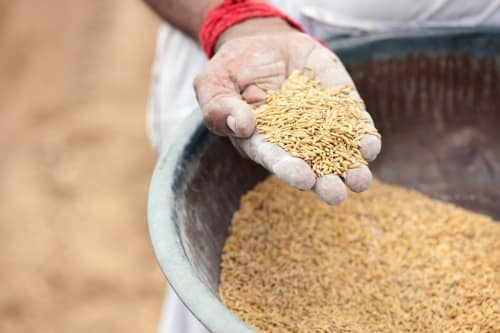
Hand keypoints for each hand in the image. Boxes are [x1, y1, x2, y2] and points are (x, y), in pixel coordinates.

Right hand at [194, 18, 380, 204]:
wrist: (259, 43)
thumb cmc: (231, 69)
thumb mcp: (213, 83)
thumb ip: (219, 107)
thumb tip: (242, 125)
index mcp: (261, 140)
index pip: (274, 158)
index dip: (288, 169)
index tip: (303, 179)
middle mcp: (292, 137)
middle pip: (311, 164)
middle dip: (325, 181)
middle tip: (336, 194)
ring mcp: (318, 119)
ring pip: (338, 148)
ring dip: (350, 166)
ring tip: (360, 180)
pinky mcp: (336, 98)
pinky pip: (351, 117)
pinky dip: (361, 132)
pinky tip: (369, 146)